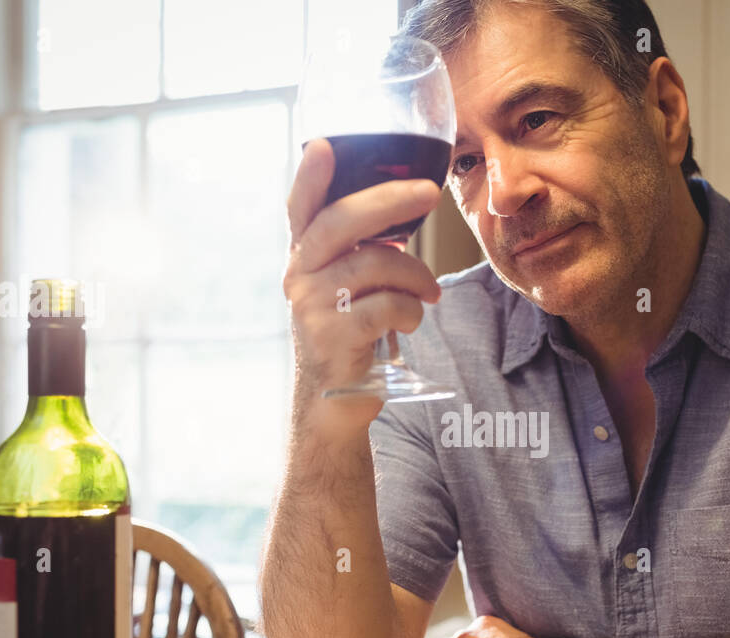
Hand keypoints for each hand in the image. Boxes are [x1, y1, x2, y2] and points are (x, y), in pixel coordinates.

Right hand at [283, 138, 442, 439]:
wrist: (332, 401)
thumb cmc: (348, 332)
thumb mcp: (344, 286)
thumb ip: (359, 247)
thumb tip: (405, 201)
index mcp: (303, 257)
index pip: (300, 208)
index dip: (309, 176)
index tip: (323, 145)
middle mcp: (299, 276)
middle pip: (341, 222)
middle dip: (389, 201)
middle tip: (429, 192)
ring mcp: (312, 307)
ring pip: (376, 264)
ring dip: (416, 276)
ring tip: (429, 291)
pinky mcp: (335, 336)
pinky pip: (388, 305)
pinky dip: (411, 311)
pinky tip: (410, 321)